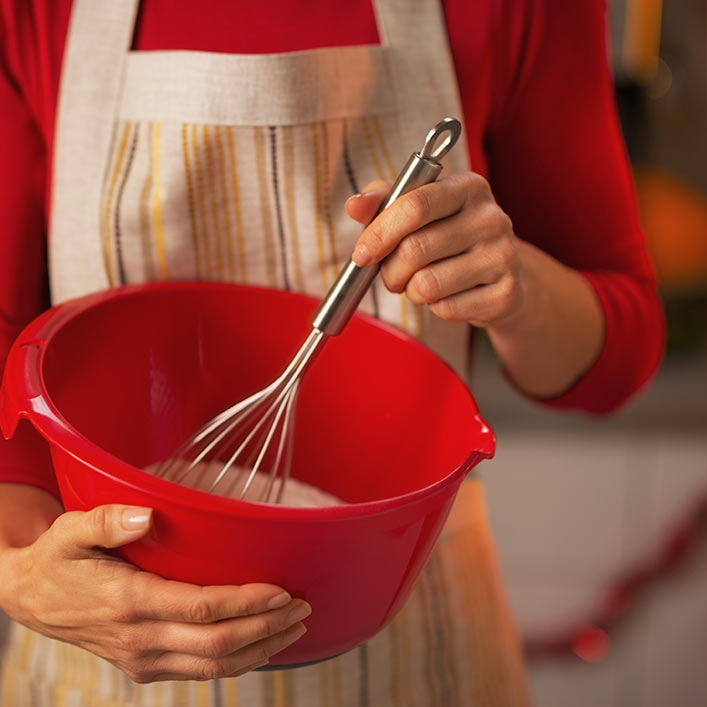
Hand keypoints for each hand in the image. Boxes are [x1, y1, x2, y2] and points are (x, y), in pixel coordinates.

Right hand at [0, 504, 309, 682]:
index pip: (203, 608)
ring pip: (214, 667)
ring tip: (294, 628)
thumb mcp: (73, 530)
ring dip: (260, 649)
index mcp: (129, 602)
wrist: (32, 598)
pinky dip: (237, 662)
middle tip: (303, 608)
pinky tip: (260, 645)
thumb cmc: (59, 558)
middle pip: (219, 644)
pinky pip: (200, 673)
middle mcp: (140, 639)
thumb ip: (109, 521)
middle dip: (267, 627)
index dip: (247, 603)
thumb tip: (147, 516)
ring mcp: (143, 658)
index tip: (283, 591)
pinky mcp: (145, 665)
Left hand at [347, 173, 524, 328]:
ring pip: (427, 284)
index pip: (415, 205)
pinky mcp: (505, 294)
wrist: (501, 273)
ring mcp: (503, 257)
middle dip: (390, 270)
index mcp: (468, 188)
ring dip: (411, 291)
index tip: (361, 254)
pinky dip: (435, 308)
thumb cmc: (450, 237)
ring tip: (419, 284)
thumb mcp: (420, 213)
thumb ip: (384, 203)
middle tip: (391, 275)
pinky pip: (447, 309)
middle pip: (415, 249)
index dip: (380, 232)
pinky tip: (446, 296)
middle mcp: (491, 219)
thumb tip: (355, 203)